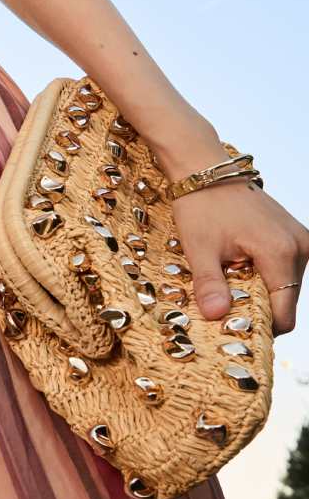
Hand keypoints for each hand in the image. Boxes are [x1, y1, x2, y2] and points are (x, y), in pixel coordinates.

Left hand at [170, 179, 307, 336]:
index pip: (283, 313)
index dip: (260, 328)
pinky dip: (264, 276)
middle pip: (286, 301)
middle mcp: (300, 246)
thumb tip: (217, 316)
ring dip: (259, 292)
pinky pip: (284, 269)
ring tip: (229, 281)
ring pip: (285, 287)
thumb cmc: (201, 205)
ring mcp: (301, 239)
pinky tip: (238, 268)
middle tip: (224, 306)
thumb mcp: (200, 248)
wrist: (206, 169)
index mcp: (281, 252)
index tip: (232, 330)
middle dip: (257, 310)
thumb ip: (210, 284)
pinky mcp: (294, 235)